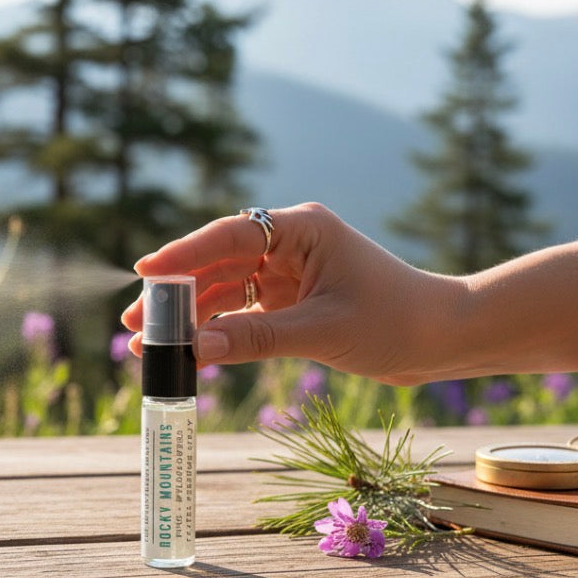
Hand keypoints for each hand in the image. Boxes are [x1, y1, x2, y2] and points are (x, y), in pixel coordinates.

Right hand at [120, 203, 461, 384]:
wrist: (444, 338)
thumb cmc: (397, 322)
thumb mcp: (322, 331)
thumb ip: (256, 339)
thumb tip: (193, 348)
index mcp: (302, 228)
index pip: (229, 236)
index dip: (183, 255)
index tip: (144, 272)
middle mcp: (290, 243)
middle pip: (218, 262)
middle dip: (176, 293)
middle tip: (133, 321)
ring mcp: (289, 272)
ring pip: (226, 289)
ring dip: (191, 315)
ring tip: (148, 344)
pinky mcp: (292, 300)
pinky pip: (243, 312)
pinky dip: (217, 330)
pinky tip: (188, 348)